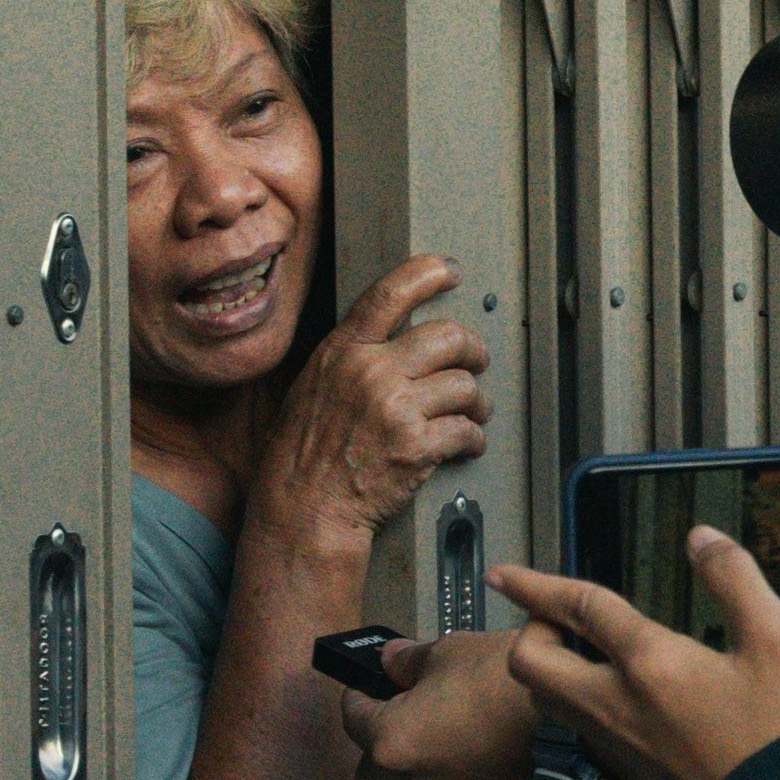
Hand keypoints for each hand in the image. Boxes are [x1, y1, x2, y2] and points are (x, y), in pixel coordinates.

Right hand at [256, 255, 488, 550]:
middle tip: (475, 362)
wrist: (303, 508)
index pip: (392, 292)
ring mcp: (396, 408)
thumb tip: (395, 337)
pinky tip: (464, 444)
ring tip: (471, 414)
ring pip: (466, 385)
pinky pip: (467, 430)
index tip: (451, 271)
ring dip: (476, 403)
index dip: (429, 273)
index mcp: (344, 351)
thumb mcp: (313, 385)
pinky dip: (473, 439)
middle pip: (449, 336)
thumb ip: (353, 356)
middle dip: (473, 350)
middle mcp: (371, 372)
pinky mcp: (417, 446)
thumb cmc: (303, 453)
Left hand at [342, 630, 541, 779]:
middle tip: (390, 712)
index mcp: (392, 742)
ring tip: (434, 724)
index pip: (351, 717)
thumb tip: (394, 660)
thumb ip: (410, 659)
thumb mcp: (451, 651)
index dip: (358, 691)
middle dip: (374, 745)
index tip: (367, 680)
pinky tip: (469, 738)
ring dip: (411, 761)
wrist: (573, 723)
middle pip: (369, 774)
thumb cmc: (512, 689)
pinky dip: (449, 768)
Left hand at [493, 534, 779, 779]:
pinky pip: (578, 730)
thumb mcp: (777, 639)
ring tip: (576, 651)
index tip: (506, 574)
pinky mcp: (628, 772)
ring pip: (547, 701)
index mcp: (651, 663)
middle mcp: (620, 705)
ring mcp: (618, 744)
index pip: (577, 607)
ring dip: (548, 670)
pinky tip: (612, 696)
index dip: (535, 583)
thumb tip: (703, 540)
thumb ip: (735, 578)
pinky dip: (576, 703)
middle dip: (528, 631)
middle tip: (553, 618)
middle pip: (531, 664)